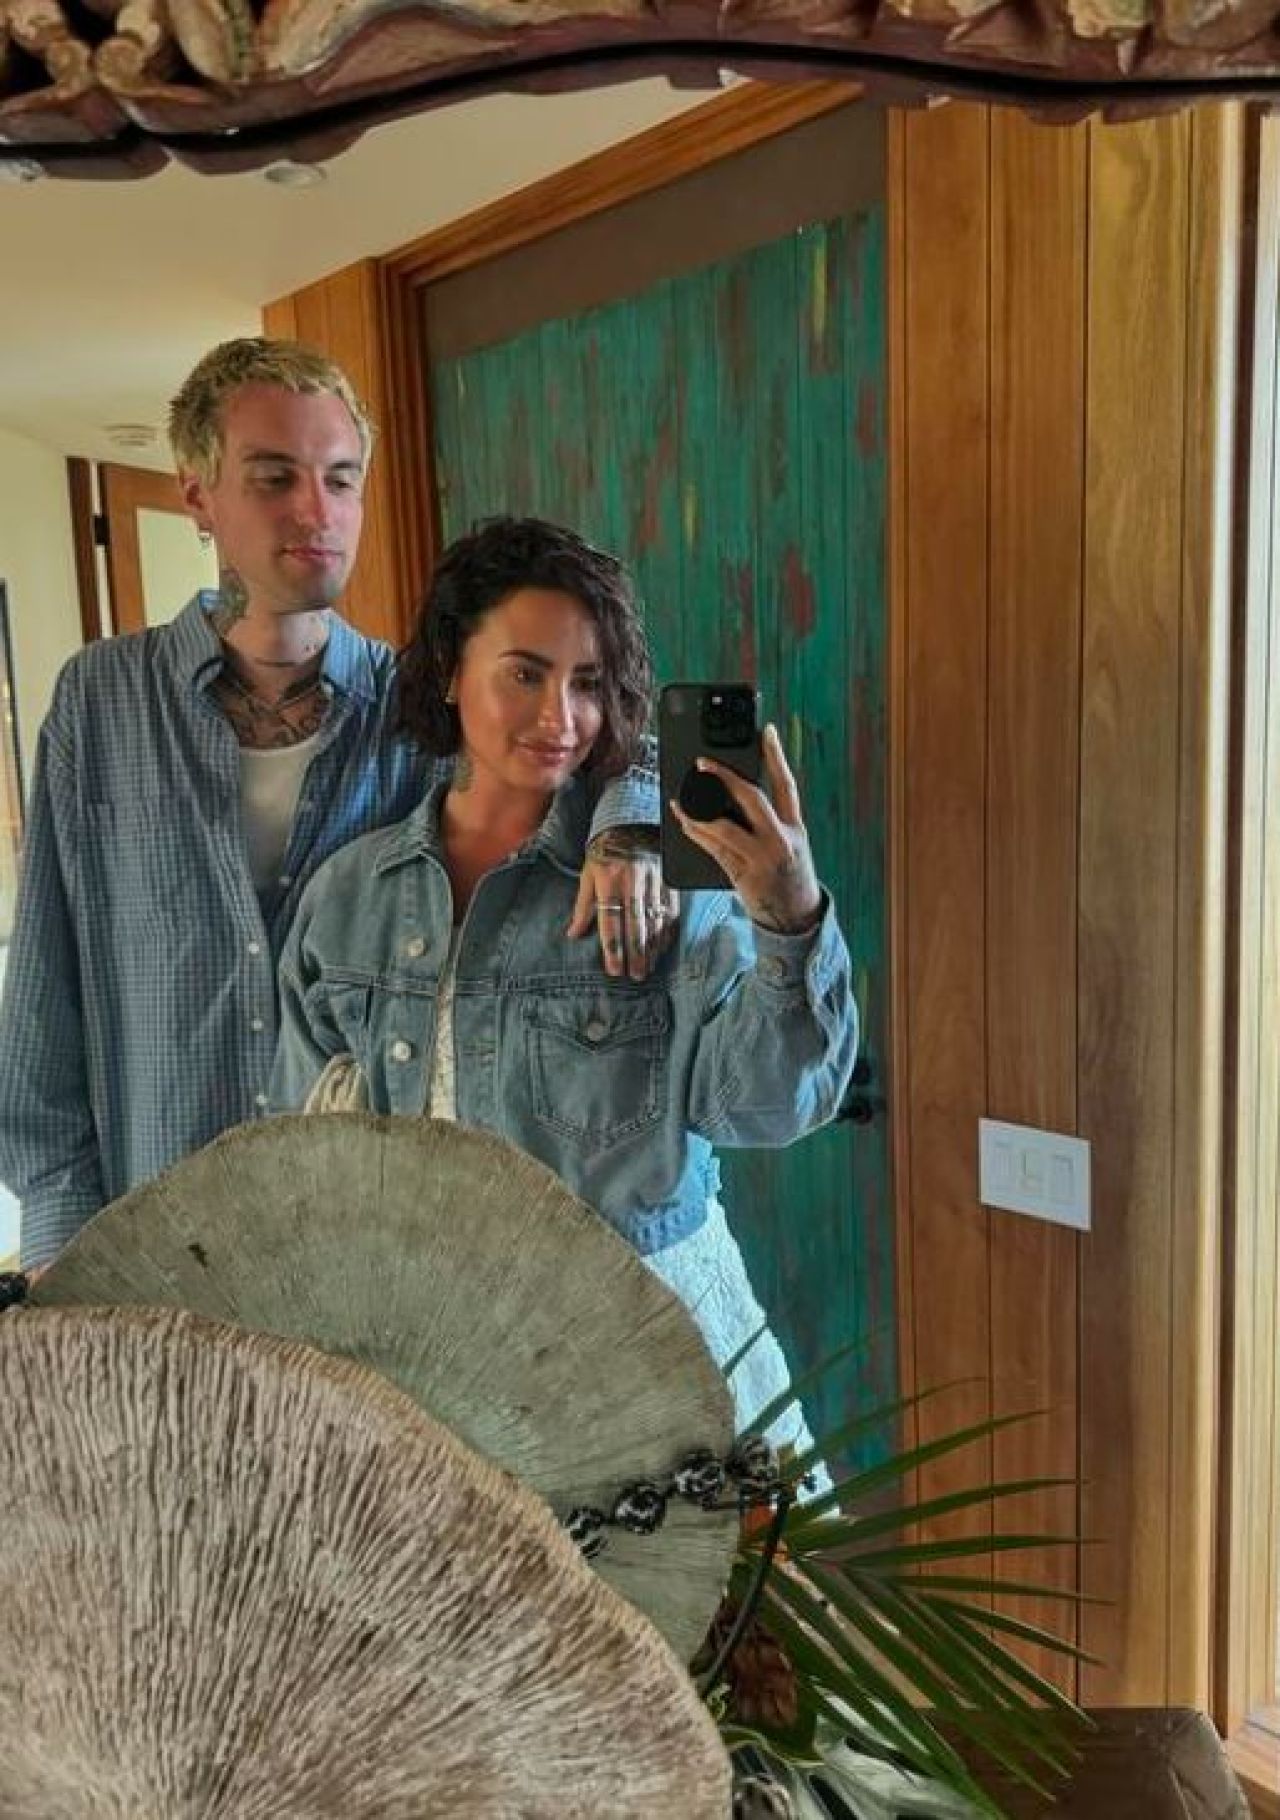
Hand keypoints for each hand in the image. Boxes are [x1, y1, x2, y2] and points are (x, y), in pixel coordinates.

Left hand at [568, 827, 678, 979]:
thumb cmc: (604, 851)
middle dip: (636, 953)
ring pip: (655, 919)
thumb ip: (583, 906)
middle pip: (635, 924)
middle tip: (636, 975)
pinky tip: (663, 945)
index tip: (614, 969)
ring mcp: (653, 880)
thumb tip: (573, 934)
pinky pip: (670, 909)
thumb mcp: (588, 874)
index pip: (610, 921)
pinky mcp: (668, 879)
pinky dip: (667, 930)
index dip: (613, 947)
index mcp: (608, 880)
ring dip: (653, 946)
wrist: (630, 821)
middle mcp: (632, 881)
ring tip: (650, 966)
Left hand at [669, 723, 821, 933]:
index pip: (787, 784)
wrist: (796, 918)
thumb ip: (769, 821)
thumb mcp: (790, 844)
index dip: (776, 755)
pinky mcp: (743, 874)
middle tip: (702, 761)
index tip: (765, 731)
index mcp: (795, 827)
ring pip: (724, 825)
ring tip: (679, 800)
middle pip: (752, 798)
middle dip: (724, 776)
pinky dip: (696, 834)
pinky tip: (684, 823)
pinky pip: (713, 849)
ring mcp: (762, 858)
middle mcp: (782, 840)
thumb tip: (732, 795)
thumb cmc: (789, 876)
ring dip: (697, 810)